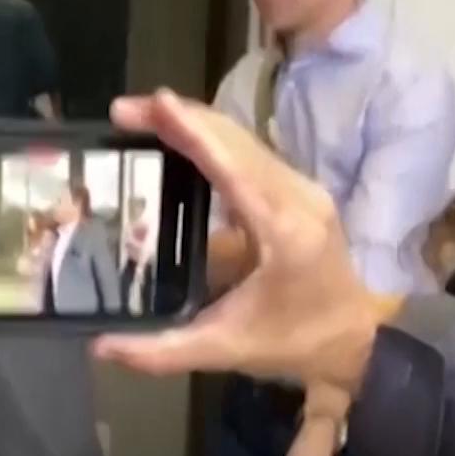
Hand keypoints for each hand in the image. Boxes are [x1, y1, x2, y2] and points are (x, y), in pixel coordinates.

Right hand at [90, 90, 399, 390]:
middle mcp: (298, 197)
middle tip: (125, 111)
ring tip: (145, 116)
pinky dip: (212, 139)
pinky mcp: (298, 191)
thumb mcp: (224, 350)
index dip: (193, 131)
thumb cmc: (293, 343)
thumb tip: (100, 348)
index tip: (155, 103)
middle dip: (180, 118)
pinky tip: (181, 136)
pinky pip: (250, 153)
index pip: (233, 167)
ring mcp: (302, 190)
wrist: (354, 342)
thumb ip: (161, 352)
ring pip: (243, 140)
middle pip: (235, 141)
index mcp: (283, 231)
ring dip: (195, 123)